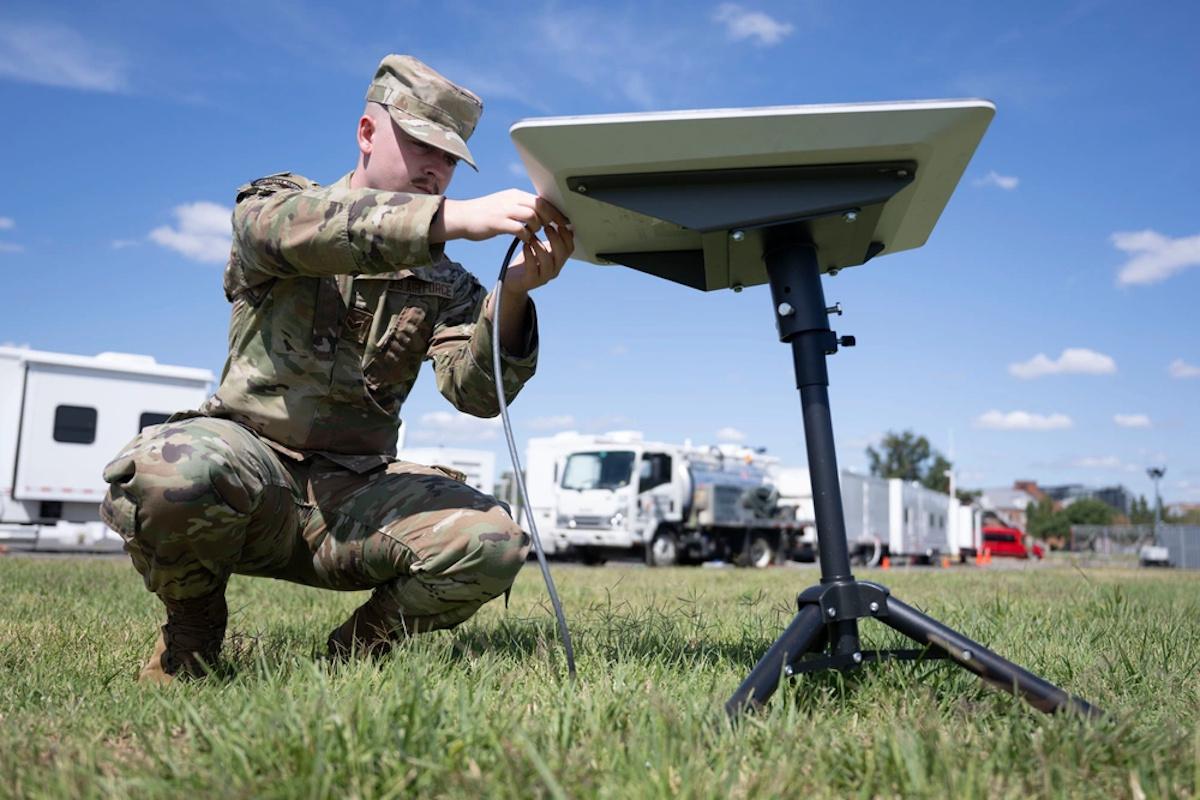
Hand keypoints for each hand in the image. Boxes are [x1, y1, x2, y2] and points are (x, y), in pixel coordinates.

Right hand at [431, 189, 568, 244]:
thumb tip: (537, 212)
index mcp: (515, 195)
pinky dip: (526, 236)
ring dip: (538, 227)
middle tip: (557, 230)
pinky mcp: (497, 222)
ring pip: (532, 216)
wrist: (462, 217)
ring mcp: (504, 210)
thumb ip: (520, 207)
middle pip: (540, 206)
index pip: (541, 200)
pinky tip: (526, 241)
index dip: (555, 211)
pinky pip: (519, 228)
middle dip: (552, 219)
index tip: (563, 221)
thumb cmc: (484, 215)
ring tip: (537, 235)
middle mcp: (511, 199)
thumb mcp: (504, 205)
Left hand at [501, 221, 574, 293]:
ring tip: (532, 236)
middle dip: (555, 238)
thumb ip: (552, 239)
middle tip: (546, 226)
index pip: (569, 248)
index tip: (557, 223)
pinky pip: (532, 268)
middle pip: (561, 254)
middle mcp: (554, 270)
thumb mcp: (542, 248)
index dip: (566, 235)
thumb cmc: (527, 262)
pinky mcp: (530, 281)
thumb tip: (561, 221)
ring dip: (540, 246)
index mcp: (558, 261)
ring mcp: (543, 277)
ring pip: (547, 262)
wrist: (513, 281)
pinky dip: (529, 255)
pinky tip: (525, 246)